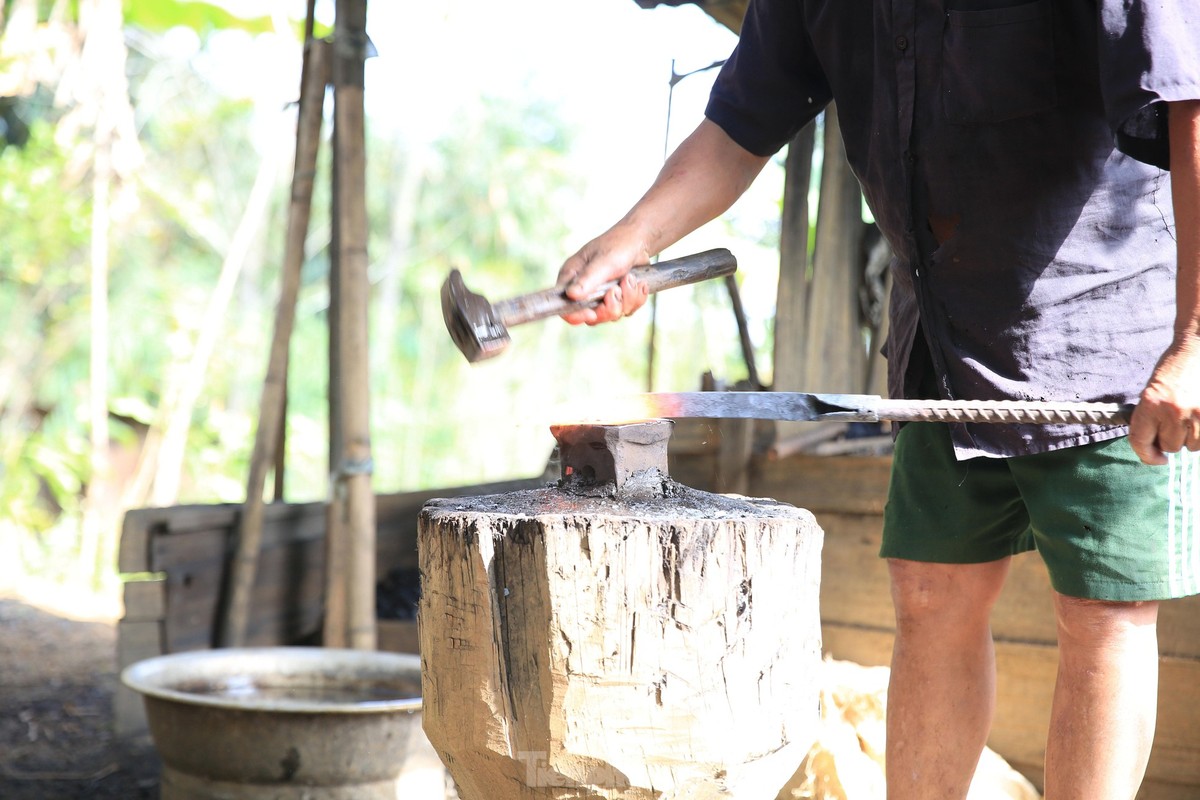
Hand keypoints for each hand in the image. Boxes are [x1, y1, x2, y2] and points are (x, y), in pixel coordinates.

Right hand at [556, 230, 651, 325]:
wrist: (637, 242)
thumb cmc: (617, 245)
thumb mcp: (603, 261)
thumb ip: (588, 279)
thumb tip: (571, 295)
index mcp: (572, 278)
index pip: (565, 307)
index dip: (577, 316)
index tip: (592, 313)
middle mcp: (584, 290)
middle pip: (592, 317)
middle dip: (610, 307)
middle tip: (618, 290)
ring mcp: (602, 297)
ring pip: (612, 315)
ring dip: (627, 299)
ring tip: (631, 279)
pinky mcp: (618, 299)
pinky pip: (627, 310)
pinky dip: (636, 298)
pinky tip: (639, 283)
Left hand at [1129, 336, 1199, 464]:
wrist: (1196, 348)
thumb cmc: (1172, 370)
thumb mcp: (1151, 391)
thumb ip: (1149, 419)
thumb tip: (1153, 448)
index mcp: (1149, 404)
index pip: (1140, 441)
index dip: (1146, 455)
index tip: (1155, 458)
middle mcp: (1172, 411)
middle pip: (1169, 446)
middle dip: (1171, 440)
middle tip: (1174, 423)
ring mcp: (1196, 414)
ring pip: (1190, 446)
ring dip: (1189, 438)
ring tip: (1189, 418)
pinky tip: (1198, 419)